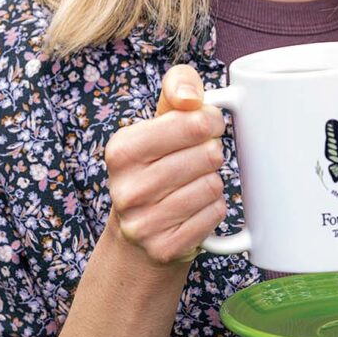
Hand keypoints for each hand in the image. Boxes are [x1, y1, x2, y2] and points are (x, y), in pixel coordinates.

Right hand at [103, 64, 226, 267]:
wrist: (138, 234)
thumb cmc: (156, 164)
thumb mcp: (159, 121)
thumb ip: (177, 88)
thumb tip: (191, 97)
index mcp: (122, 149)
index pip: (192, 121)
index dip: (211, 120)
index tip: (208, 125)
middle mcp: (127, 188)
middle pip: (208, 154)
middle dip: (212, 153)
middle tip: (199, 158)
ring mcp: (143, 223)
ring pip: (213, 185)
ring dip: (212, 182)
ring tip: (194, 184)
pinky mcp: (164, 248)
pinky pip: (215, 214)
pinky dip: (213, 209)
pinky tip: (194, 209)